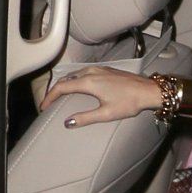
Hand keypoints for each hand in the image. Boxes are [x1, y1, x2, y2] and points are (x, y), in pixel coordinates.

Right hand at [39, 65, 159, 128]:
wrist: (147, 90)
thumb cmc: (129, 102)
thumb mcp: (106, 113)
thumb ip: (85, 118)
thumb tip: (68, 122)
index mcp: (88, 82)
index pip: (62, 88)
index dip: (50, 97)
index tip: (44, 106)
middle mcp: (91, 72)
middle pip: (66, 79)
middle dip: (55, 91)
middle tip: (49, 102)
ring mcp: (98, 69)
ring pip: (74, 75)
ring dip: (65, 84)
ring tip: (61, 96)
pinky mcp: (105, 70)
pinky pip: (83, 73)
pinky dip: (75, 80)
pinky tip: (78, 87)